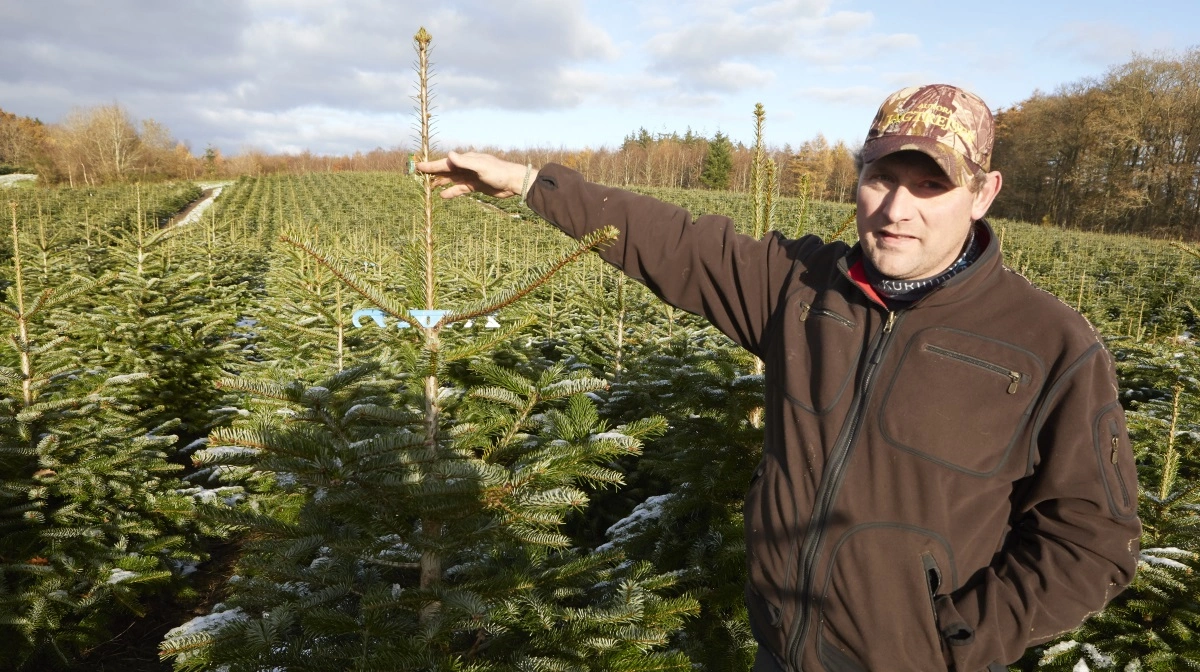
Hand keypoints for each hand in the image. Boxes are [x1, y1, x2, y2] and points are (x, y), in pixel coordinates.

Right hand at [415, 151, 536, 199]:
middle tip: (418, 175)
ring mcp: (470, 176)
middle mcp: (466, 167)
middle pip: (446, 170)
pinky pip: (460, 188)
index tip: (419, 166)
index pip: (445, 162)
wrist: (513, 182)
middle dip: (433, 172)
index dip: (431, 165)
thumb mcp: (481, 167)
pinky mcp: (475, 186)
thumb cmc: (499, 172)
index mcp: (466, 160)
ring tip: (428, 187)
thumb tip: (450, 154)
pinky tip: (443, 196)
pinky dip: (451, 191)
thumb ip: (465, 162)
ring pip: (451, 179)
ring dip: (440, 182)